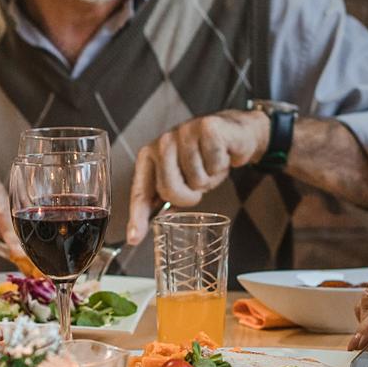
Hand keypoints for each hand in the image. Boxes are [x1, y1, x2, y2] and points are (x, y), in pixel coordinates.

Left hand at [125, 111, 268, 243]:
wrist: (233, 133)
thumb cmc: (204, 159)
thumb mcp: (182, 179)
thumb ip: (166, 198)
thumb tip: (155, 225)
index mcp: (149, 156)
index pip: (140, 192)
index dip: (137, 217)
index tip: (134, 239)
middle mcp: (162, 143)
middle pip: (169, 190)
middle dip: (188, 197)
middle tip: (197, 186)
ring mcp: (183, 133)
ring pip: (196, 180)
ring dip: (209, 180)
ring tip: (210, 166)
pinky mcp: (207, 127)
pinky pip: (214, 165)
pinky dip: (222, 166)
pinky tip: (221, 155)